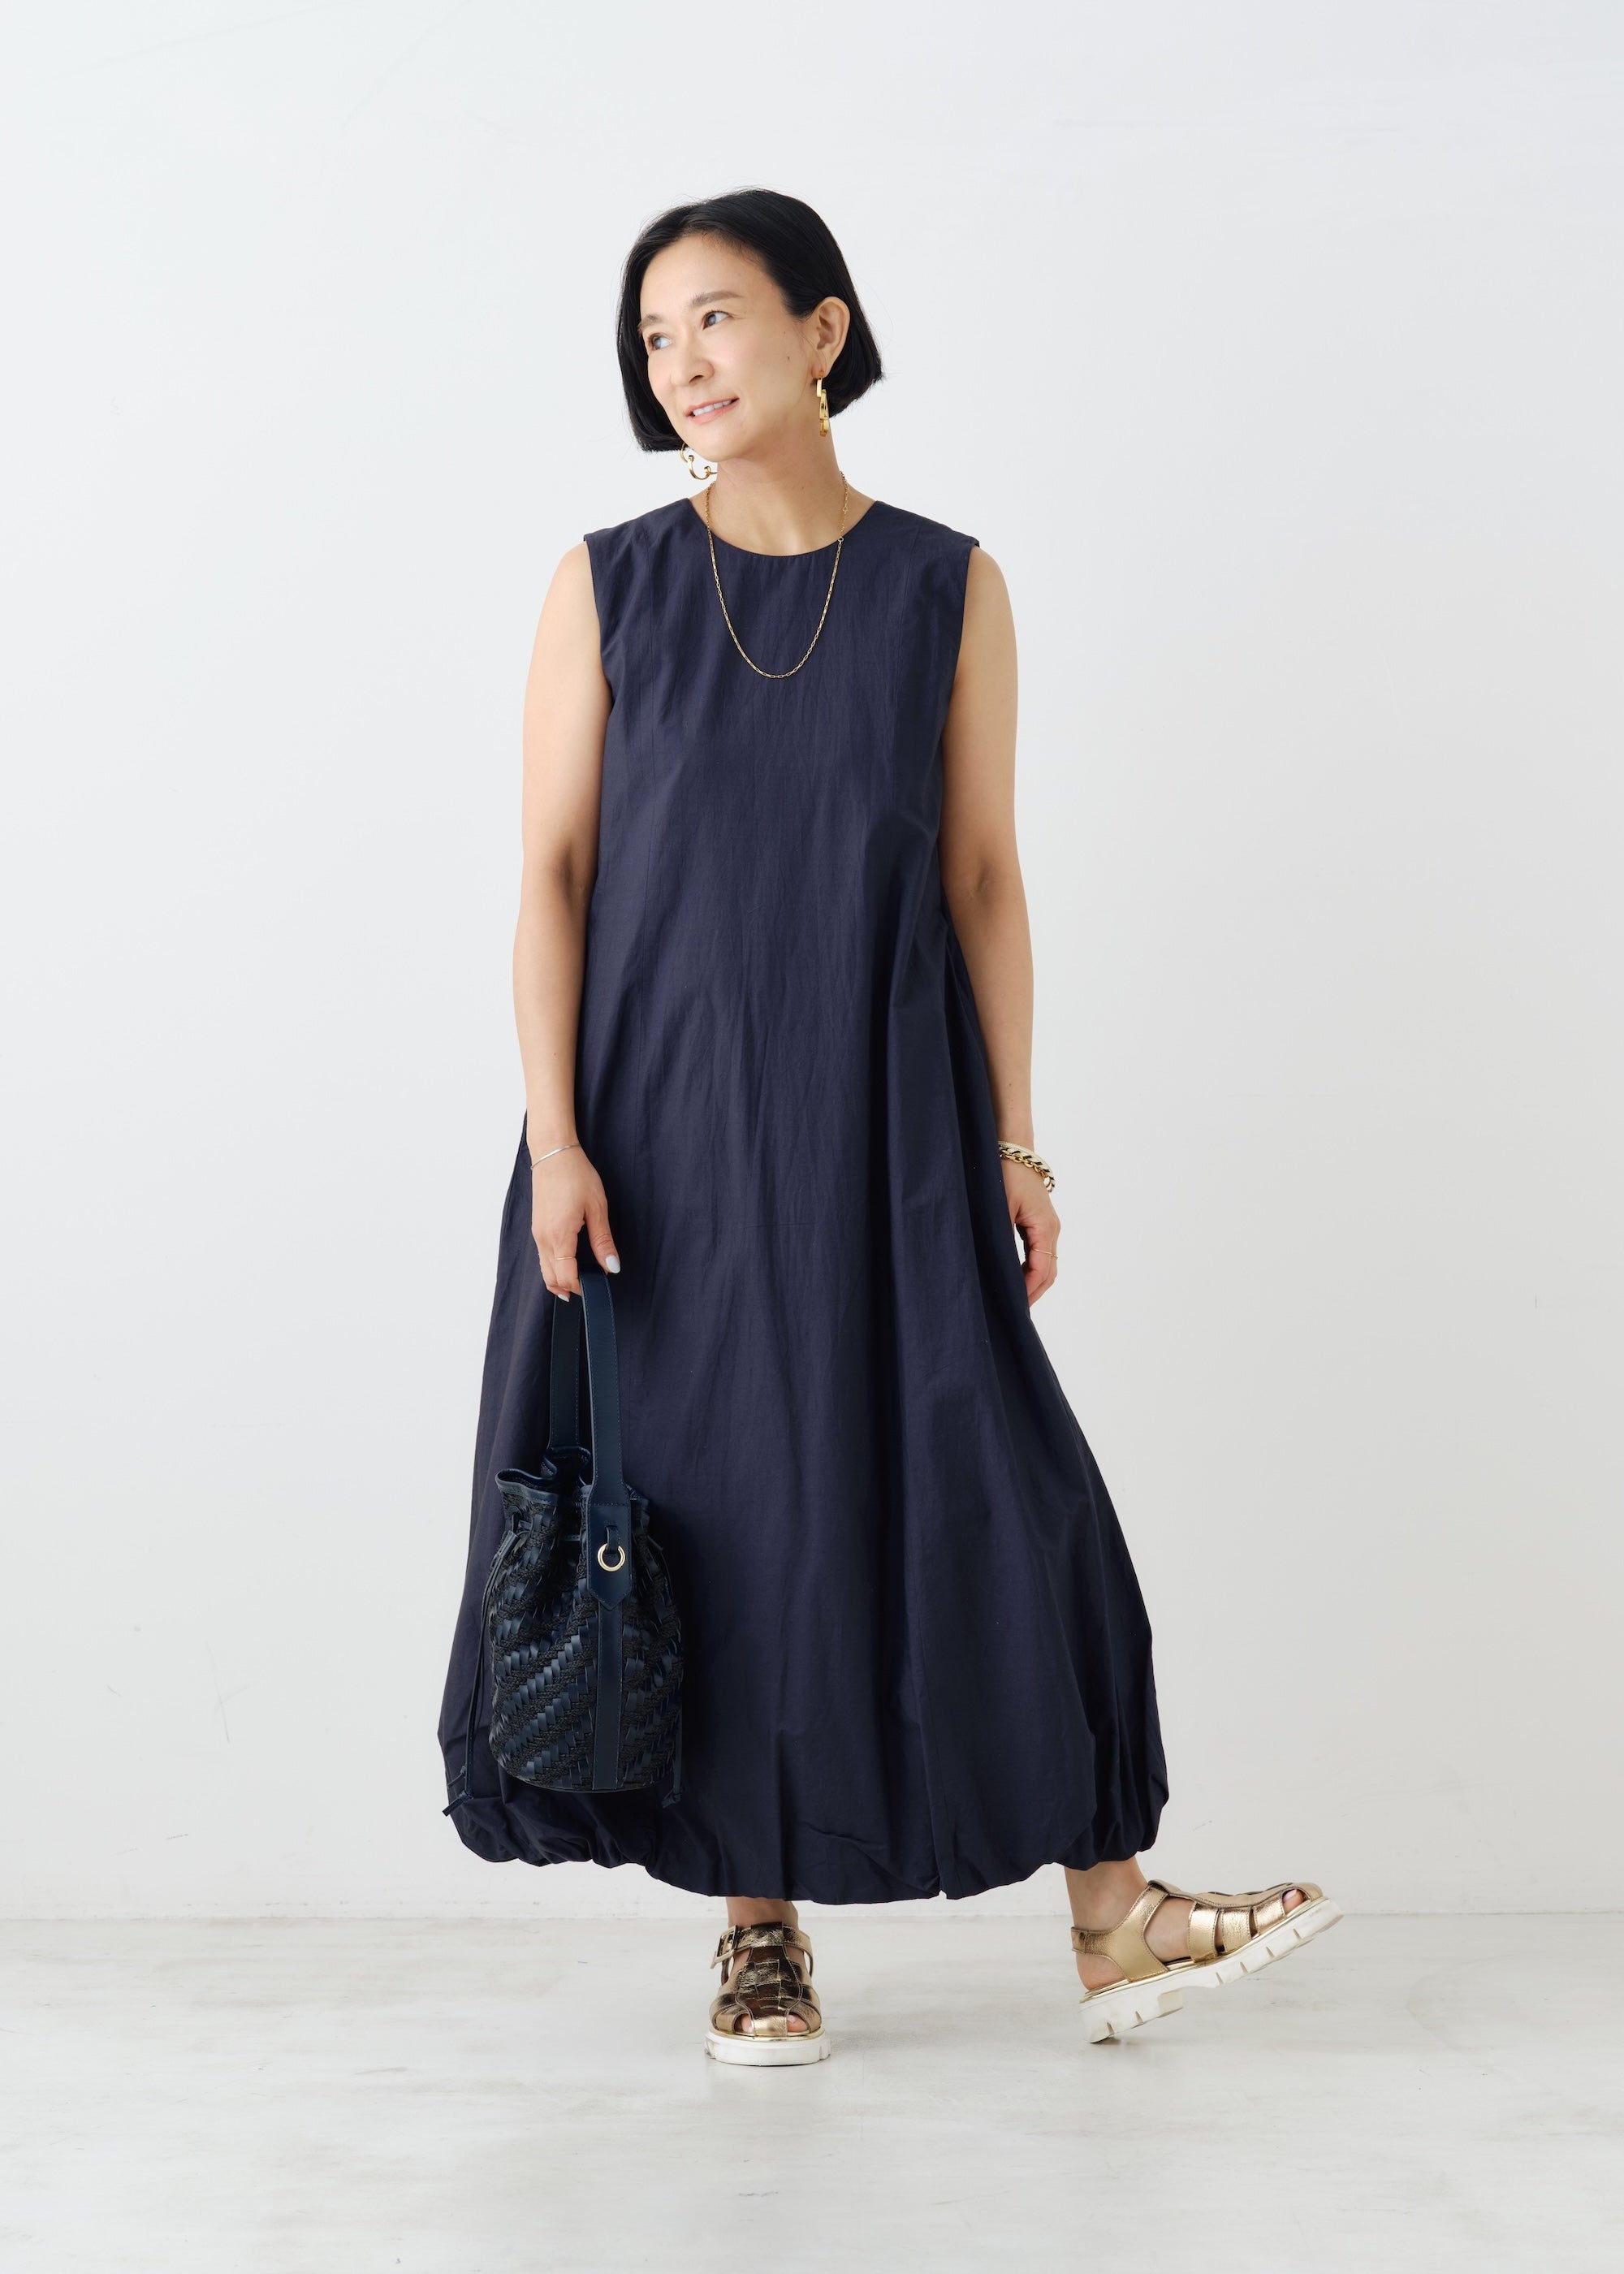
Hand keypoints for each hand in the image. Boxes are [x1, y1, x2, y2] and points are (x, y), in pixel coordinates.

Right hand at [530, 1144, 619, 1298]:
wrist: (553, 1154)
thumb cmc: (576, 1175)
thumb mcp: (597, 1208)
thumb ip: (603, 1241)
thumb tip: (612, 1267)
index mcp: (559, 1236)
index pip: (566, 1277)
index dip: (582, 1288)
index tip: (598, 1288)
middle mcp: (543, 1239)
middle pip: (552, 1279)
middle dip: (570, 1289)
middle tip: (591, 1289)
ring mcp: (537, 1234)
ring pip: (545, 1270)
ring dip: (561, 1280)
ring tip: (582, 1280)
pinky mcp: (537, 1228)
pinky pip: (543, 1257)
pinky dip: (554, 1267)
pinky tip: (569, 1264)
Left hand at [1003, 1159, 1058, 1305]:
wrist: (1012, 1147)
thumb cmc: (1004, 1173)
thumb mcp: (1000, 1208)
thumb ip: (1001, 1239)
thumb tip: (998, 1269)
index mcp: (1045, 1228)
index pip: (1041, 1270)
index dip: (1028, 1290)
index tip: (1013, 1306)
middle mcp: (1051, 1229)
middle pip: (1049, 1271)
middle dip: (1033, 1292)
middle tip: (1013, 1311)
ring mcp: (1047, 1225)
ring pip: (1047, 1263)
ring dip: (1033, 1282)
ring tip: (1015, 1299)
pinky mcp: (1040, 1221)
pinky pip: (1040, 1253)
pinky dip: (1031, 1269)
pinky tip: (1015, 1277)